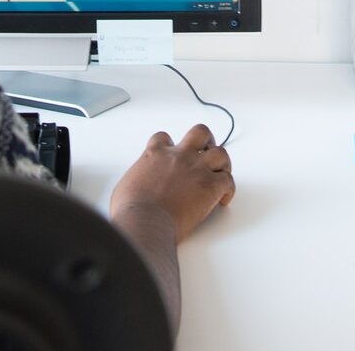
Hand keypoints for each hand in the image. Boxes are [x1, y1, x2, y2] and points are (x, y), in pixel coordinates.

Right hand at [109, 123, 234, 241]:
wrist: (144, 222)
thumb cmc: (131, 210)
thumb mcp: (125, 186)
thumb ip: (137, 180)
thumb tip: (137, 189)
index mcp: (155, 154)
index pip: (164, 138)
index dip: (170, 145)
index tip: (173, 154)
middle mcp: (178, 156)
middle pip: (199, 133)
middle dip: (206, 141)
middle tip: (207, 152)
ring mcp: (196, 169)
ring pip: (220, 153)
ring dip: (222, 163)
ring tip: (221, 174)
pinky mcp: (210, 186)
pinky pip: (228, 181)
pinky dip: (228, 190)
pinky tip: (222, 199)